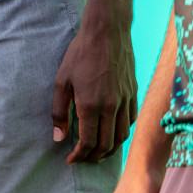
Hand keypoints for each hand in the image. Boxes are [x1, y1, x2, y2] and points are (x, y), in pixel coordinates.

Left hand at [52, 7, 136, 163]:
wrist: (107, 32)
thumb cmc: (80, 54)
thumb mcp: (62, 80)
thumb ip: (59, 111)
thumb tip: (58, 137)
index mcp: (91, 105)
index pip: (88, 142)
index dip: (79, 156)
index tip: (70, 160)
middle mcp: (111, 108)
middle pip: (106, 145)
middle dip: (94, 157)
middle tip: (83, 159)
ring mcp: (125, 101)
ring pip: (122, 136)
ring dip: (110, 149)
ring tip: (98, 152)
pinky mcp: (133, 94)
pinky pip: (131, 121)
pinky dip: (122, 132)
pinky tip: (113, 132)